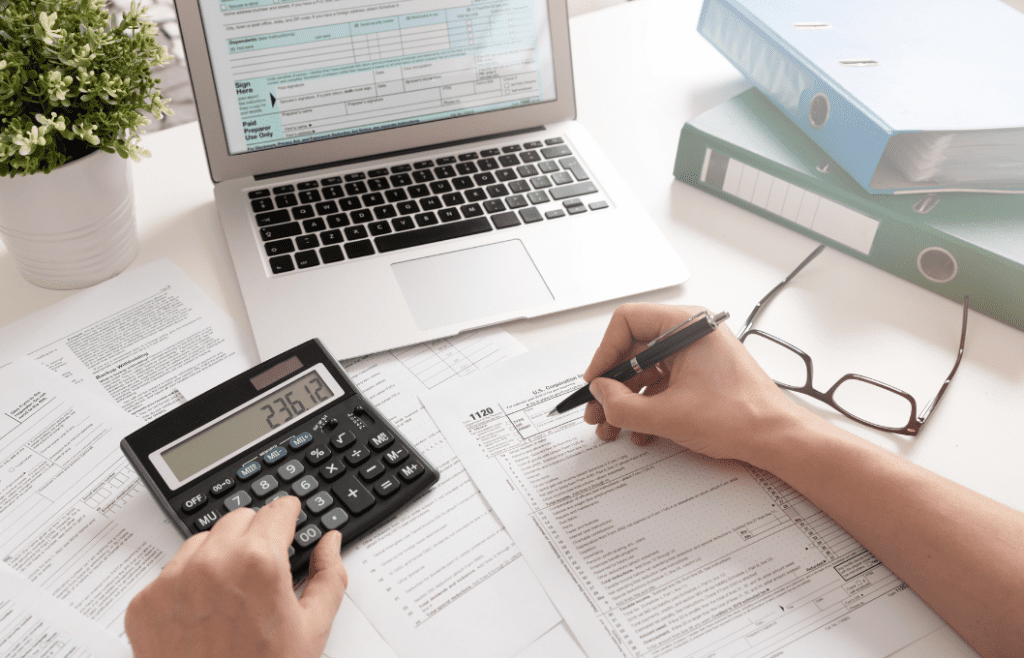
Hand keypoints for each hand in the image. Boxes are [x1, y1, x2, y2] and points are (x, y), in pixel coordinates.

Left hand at [126, 496, 347, 657]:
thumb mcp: (312, 629)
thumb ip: (329, 577)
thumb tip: (329, 543)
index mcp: (258, 562)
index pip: (275, 510)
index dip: (288, 514)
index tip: (289, 516)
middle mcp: (212, 563)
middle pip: (239, 519)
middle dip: (256, 535)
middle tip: (265, 567)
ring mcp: (173, 581)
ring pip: (202, 542)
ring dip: (220, 555)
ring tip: (233, 596)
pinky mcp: (145, 602)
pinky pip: (170, 573)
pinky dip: (188, 584)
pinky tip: (205, 615)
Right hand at [583, 303, 811, 462]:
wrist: (777, 439)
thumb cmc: (741, 417)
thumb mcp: (668, 415)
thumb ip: (623, 406)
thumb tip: (600, 395)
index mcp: (686, 326)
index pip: (627, 322)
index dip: (605, 353)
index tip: (596, 381)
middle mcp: (690, 334)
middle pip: (633, 350)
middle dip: (612, 385)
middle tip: (597, 410)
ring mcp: (696, 355)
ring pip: (645, 371)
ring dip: (626, 401)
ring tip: (613, 427)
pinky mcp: (700, 375)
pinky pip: (662, 384)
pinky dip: (647, 406)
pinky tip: (640, 431)